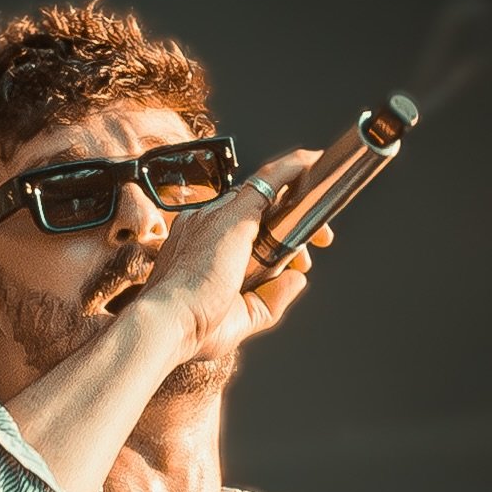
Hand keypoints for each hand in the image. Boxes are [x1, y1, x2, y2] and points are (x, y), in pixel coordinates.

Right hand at [138, 147, 333, 361]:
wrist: (166, 323)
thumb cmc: (192, 328)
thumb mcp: (242, 317)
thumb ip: (271, 299)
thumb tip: (298, 278)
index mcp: (200, 246)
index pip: (242, 227)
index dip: (273, 237)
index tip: (295, 257)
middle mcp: (206, 223)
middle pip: (258, 209)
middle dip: (293, 223)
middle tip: (320, 242)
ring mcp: (217, 215)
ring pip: (266, 193)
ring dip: (300, 198)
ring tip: (326, 226)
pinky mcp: (233, 215)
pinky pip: (269, 180)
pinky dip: (293, 169)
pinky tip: (313, 163)